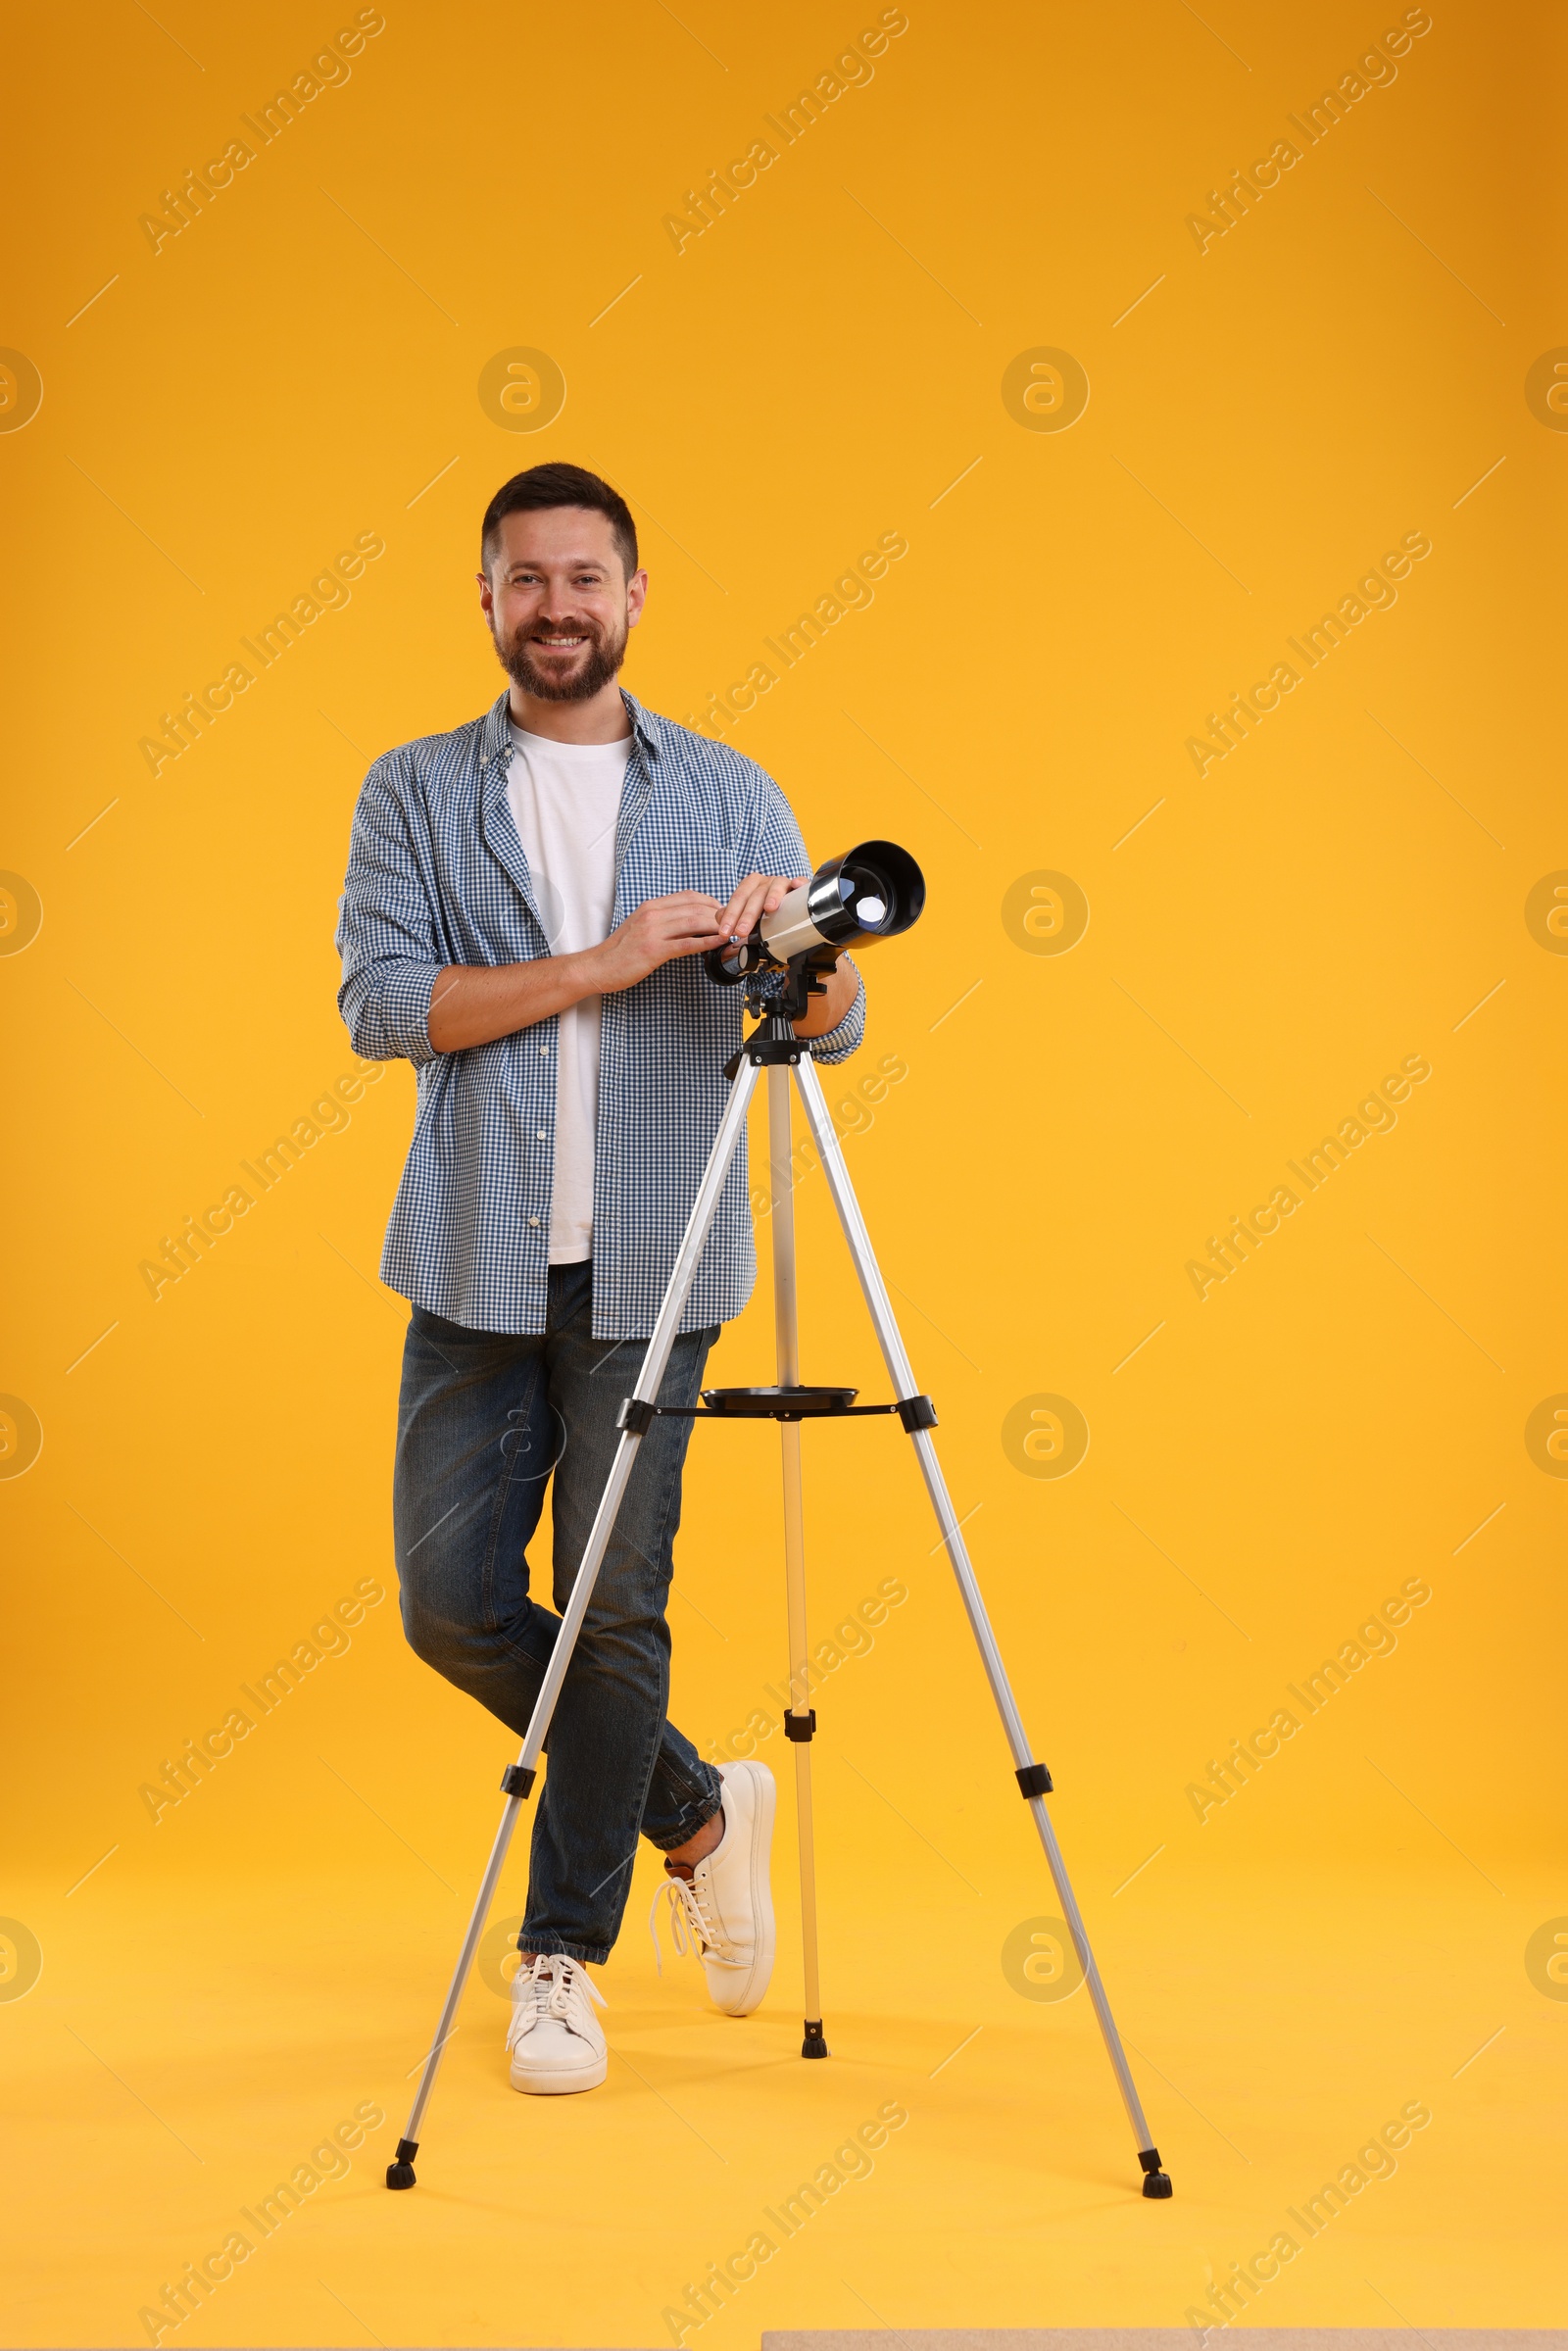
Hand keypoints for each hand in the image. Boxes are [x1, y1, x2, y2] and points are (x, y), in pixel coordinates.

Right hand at [590, 892, 729, 990]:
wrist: (599, 966)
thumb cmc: (621, 950)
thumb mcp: (642, 926)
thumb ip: (664, 920)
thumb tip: (689, 922)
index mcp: (651, 906)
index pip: (689, 896)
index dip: (711, 902)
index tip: (724, 912)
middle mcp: (653, 914)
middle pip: (695, 907)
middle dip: (719, 914)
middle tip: (735, 923)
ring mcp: (653, 931)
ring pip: (693, 922)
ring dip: (717, 926)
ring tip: (732, 933)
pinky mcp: (653, 950)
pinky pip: (686, 944)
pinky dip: (706, 942)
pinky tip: (719, 944)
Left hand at [716, 872, 811, 947]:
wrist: (784, 901)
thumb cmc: (763, 908)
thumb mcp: (745, 911)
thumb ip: (731, 914)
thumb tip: (720, 919)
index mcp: (750, 885)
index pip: (737, 898)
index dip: (730, 915)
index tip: (725, 932)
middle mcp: (765, 882)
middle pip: (755, 895)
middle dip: (747, 915)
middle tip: (741, 932)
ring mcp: (782, 883)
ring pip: (776, 886)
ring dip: (772, 896)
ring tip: (769, 908)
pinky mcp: (798, 886)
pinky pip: (800, 882)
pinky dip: (799, 883)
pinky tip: (796, 885)